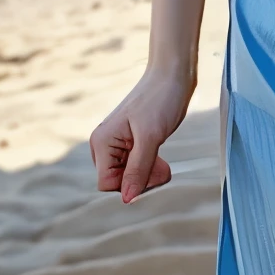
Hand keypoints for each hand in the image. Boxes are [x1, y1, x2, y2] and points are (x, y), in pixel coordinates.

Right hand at [89, 68, 193, 201]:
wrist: (172, 76)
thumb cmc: (160, 100)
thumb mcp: (151, 139)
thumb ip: (137, 170)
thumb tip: (127, 198)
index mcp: (102, 142)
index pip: (106, 183)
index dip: (129, 185)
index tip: (151, 174)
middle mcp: (104, 144)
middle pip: (117, 181)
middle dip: (140, 180)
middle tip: (162, 167)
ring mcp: (116, 143)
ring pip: (127, 175)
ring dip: (147, 174)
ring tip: (163, 163)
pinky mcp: (129, 142)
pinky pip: (135, 165)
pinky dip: (149, 166)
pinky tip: (161, 159)